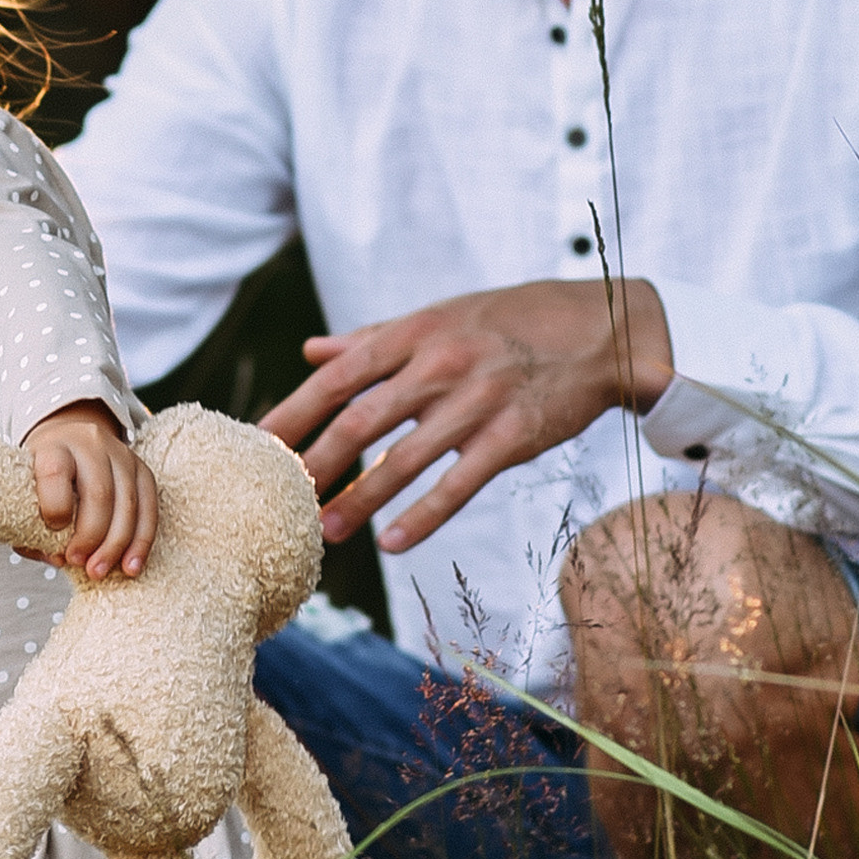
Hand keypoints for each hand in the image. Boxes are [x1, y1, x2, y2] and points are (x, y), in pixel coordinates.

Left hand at [26, 401, 157, 578]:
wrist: (69, 442)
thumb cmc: (43, 477)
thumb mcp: (26, 494)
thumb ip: (32, 528)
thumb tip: (58, 558)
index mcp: (54, 447)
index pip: (56, 472)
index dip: (56, 507)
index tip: (54, 531)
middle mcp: (90, 444)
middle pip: (99, 492)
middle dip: (91, 536)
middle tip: (79, 563)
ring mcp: (121, 455)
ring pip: (127, 503)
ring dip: (116, 545)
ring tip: (100, 570)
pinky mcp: (142, 470)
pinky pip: (149, 508)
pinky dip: (141, 541)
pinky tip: (131, 564)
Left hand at [261, 278, 673, 553]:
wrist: (602, 328)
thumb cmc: (511, 322)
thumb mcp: (440, 316)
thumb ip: (373, 339)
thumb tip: (312, 350)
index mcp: (415, 333)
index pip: (337, 377)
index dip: (293, 413)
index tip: (256, 445)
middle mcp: (440, 364)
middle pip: (360, 420)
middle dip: (314, 463)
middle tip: (277, 499)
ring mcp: (477, 401)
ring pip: (403, 457)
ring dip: (359, 499)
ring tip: (324, 532)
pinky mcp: (513, 435)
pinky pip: (459, 483)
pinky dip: (423, 515)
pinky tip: (392, 543)